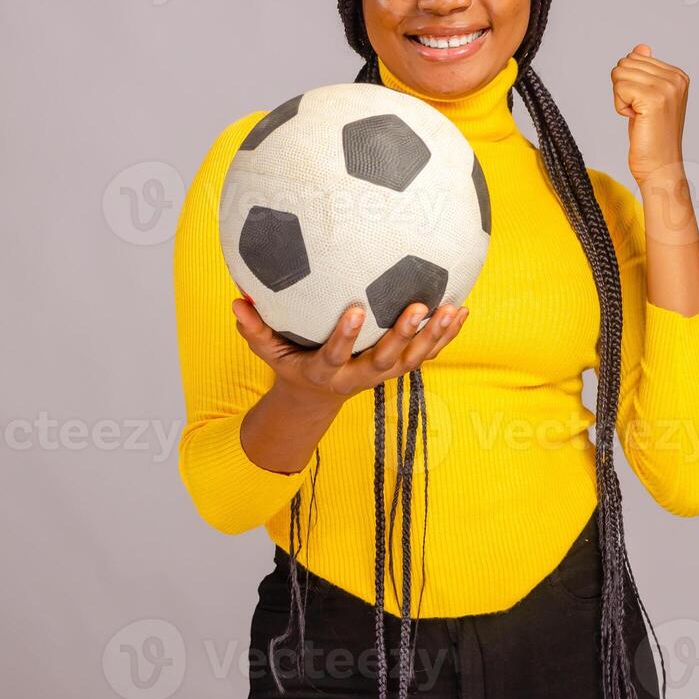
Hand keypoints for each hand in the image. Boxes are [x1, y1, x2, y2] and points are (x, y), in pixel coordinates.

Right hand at [231, 297, 469, 405]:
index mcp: (327, 372)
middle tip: (419, 307)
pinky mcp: (398, 369)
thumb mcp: (268, 352)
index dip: (345, 336)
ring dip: (434, 337)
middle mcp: (359, 377)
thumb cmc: (291, 364)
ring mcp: (383, 375)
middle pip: (385, 360)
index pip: (335, 355)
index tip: (356, 309)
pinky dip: (445, 337)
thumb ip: (254, 330)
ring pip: (413, 360)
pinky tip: (463, 311)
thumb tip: (235, 301)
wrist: (316, 397)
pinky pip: (427, 355)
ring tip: (452, 309)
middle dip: (402, 336)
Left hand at [610, 43, 689, 182]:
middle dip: (622, 89)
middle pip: (625, 63)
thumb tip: (641, 47)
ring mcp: (667, 87)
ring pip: (620, 73)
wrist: (660, 167)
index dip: (629, 84)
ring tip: (638, 116)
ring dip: (620, 98)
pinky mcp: (654, 98)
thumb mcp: (648, 98)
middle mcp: (676, 78)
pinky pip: (619, 87)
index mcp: (678, 75)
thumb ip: (646, 71)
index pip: (634, 58)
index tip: (644, 106)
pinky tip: (635, 119)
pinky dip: (619, 105)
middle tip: (639, 112)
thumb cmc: (652, 137)